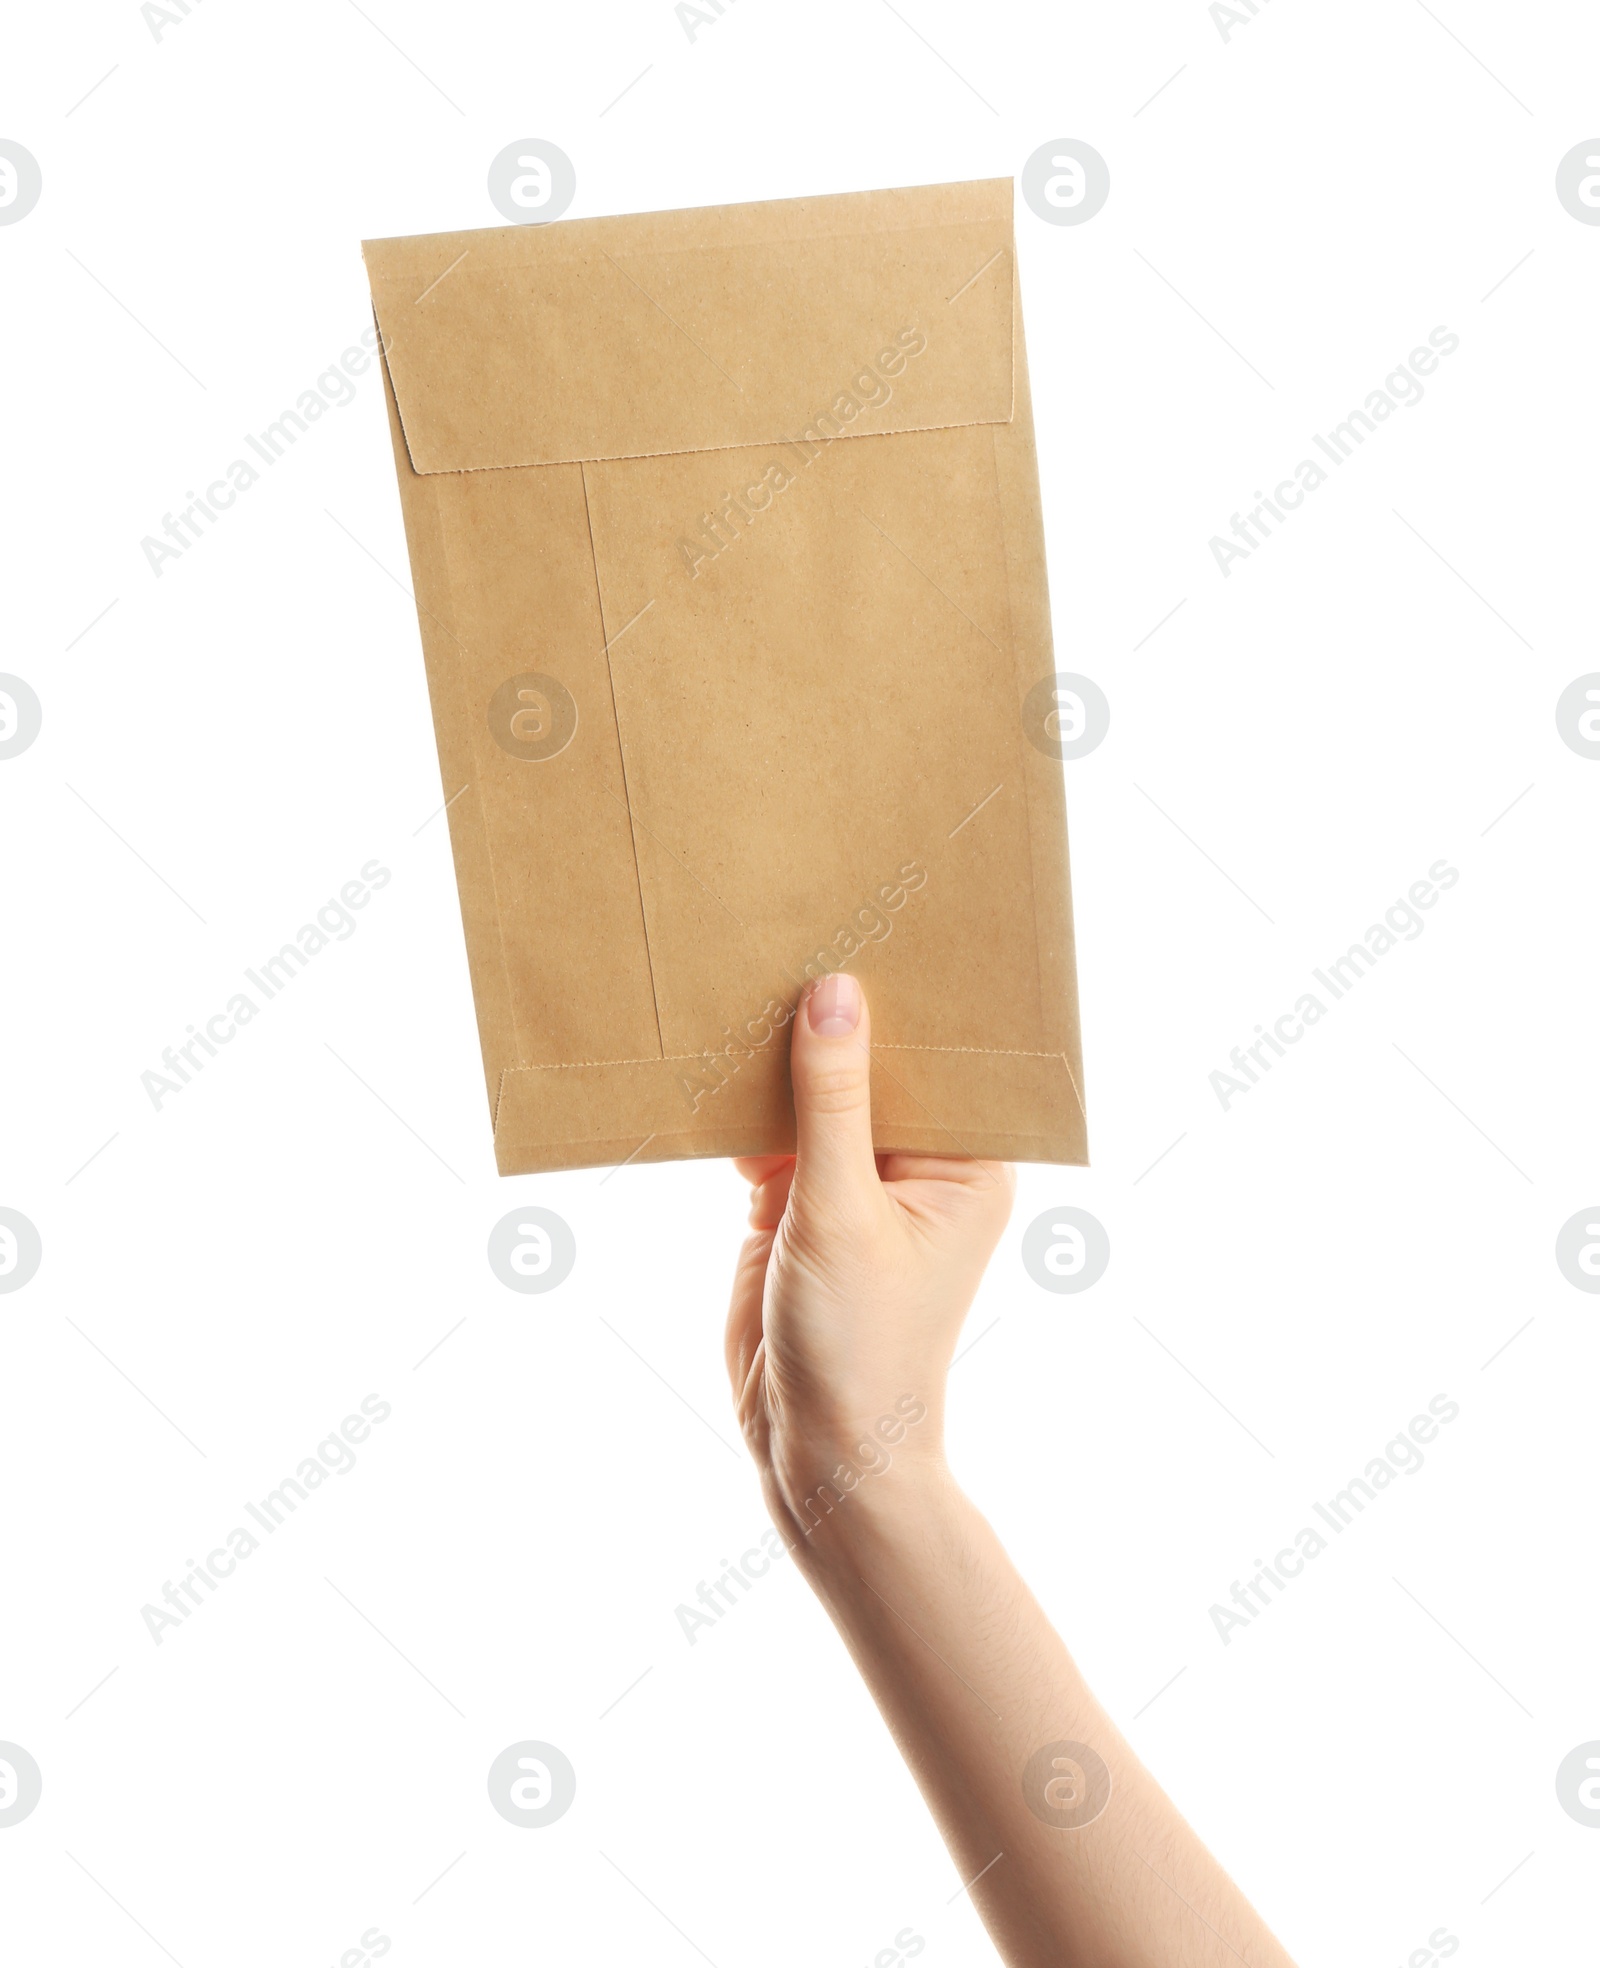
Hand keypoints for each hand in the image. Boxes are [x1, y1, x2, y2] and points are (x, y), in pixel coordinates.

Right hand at [724, 972, 1013, 1550]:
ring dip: (777, 1059)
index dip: (904, 996)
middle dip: (832, 1017)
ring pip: (816, 1099)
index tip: (869, 918)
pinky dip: (741, 1111)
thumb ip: (832, 1105)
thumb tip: (834, 995)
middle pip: (874, 1069)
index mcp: (965, 1164)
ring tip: (737, 973)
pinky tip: (705, 1060)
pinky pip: (772, 1138)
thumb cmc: (860, 1348)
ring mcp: (855, 1186)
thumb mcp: (841, 1215)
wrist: (816, 1454)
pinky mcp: (798, 1209)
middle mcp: (917, 1167)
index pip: (938, 1057)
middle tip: (789, 926)